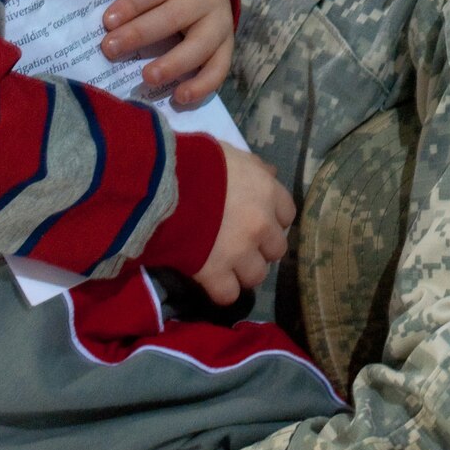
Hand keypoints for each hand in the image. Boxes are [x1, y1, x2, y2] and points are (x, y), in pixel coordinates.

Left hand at [104, 0, 232, 104]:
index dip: (133, 4)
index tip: (107, 21)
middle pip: (176, 17)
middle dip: (141, 34)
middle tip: (109, 49)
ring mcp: (221, 24)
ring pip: (200, 46)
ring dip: (173, 64)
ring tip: (146, 77)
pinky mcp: (227, 48)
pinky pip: (219, 69)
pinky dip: (202, 85)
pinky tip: (179, 97)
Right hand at [195, 144, 294, 305]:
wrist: (162, 185)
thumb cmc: (195, 161)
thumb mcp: (229, 154)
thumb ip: (253, 166)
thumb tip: (270, 173)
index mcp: (266, 192)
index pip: (287, 215)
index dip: (272, 219)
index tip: (256, 219)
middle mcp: (260, 225)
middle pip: (276, 250)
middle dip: (260, 248)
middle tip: (239, 242)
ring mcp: (240, 252)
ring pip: (256, 276)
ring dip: (242, 271)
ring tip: (224, 263)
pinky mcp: (214, 273)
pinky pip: (229, 295)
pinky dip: (221, 290)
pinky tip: (211, 279)